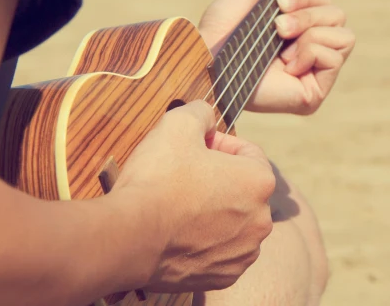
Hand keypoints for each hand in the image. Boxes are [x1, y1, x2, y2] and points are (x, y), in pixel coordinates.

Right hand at [114, 101, 275, 291]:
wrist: (128, 238)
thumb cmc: (156, 180)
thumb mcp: (177, 124)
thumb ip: (200, 112)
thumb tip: (206, 112)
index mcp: (259, 182)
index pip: (248, 152)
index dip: (220, 143)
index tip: (196, 147)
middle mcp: (261, 220)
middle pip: (243, 188)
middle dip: (218, 178)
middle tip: (184, 174)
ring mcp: (244, 252)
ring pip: (233, 221)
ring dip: (214, 210)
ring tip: (179, 204)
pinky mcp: (224, 276)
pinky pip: (220, 251)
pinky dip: (205, 241)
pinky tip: (179, 231)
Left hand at [198, 0, 354, 114]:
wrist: (210, 64)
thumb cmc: (222, 28)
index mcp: (297, 26)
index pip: (327, 2)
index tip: (279, 2)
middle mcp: (308, 48)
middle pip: (338, 14)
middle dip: (307, 15)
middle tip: (278, 26)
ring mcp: (314, 71)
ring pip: (344, 35)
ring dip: (309, 33)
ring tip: (281, 48)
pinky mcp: (315, 92)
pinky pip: (336, 57)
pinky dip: (310, 53)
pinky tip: (287, 66)